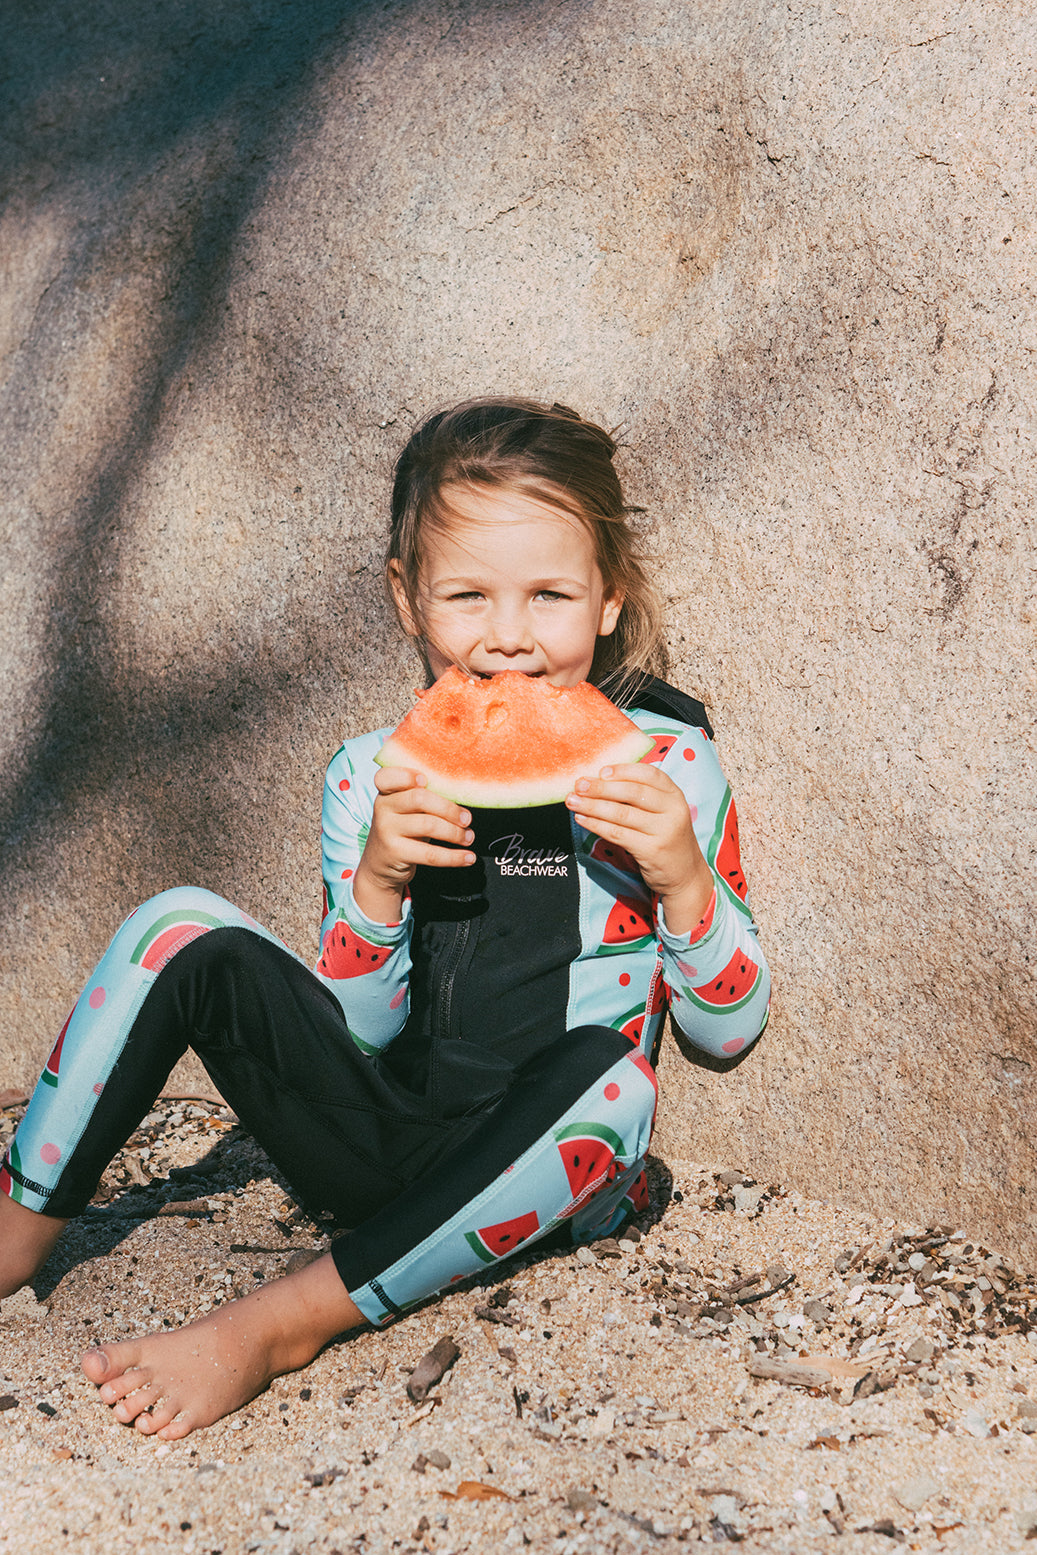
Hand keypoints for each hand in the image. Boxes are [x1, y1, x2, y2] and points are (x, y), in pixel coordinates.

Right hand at [352, 767, 475, 922]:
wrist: (380, 864)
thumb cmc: (403, 830)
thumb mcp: (407, 810)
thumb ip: (425, 797)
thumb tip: (462, 794)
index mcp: (387, 792)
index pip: (387, 776)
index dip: (406, 775)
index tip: (426, 780)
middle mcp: (383, 808)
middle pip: (419, 799)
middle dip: (449, 809)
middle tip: (467, 819)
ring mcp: (387, 830)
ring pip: (428, 825)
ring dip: (455, 833)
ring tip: (468, 838)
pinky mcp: (395, 853)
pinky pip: (430, 854)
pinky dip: (454, 857)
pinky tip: (468, 857)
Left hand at [566, 763, 714, 936]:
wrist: (685, 874)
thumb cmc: (665, 837)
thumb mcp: (663, 812)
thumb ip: (641, 796)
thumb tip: (599, 780)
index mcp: (675, 795)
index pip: (649, 774)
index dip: (623, 770)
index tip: (601, 770)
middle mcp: (673, 810)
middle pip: (632, 793)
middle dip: (602, 788)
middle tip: (578, 785)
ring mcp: (664, 831)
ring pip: (621, 814)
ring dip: (593, 806)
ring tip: (572, 801)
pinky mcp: (651, 850)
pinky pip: (617, 834)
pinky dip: (596, 825)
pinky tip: (582, 819)